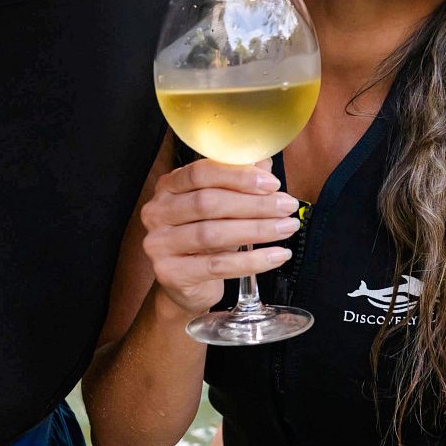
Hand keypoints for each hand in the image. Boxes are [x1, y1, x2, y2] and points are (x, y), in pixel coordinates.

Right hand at [140, 161, 303, 314]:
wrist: (188, 284)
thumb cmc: (208, 238)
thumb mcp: (222, 205)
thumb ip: (240, 180)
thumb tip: (265, 162)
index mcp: (169, 186)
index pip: (201, 173)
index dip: (239, 176)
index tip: (272, 184)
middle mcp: (158, 212)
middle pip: (209, 203)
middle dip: (255, 204)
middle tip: (287, 206)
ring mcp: (160, 244)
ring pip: (213, 234)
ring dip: (257, 230)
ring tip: (287, 228)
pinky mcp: (171, 273)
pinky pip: (218, 266)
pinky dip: (252, 261)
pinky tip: (276, 256)